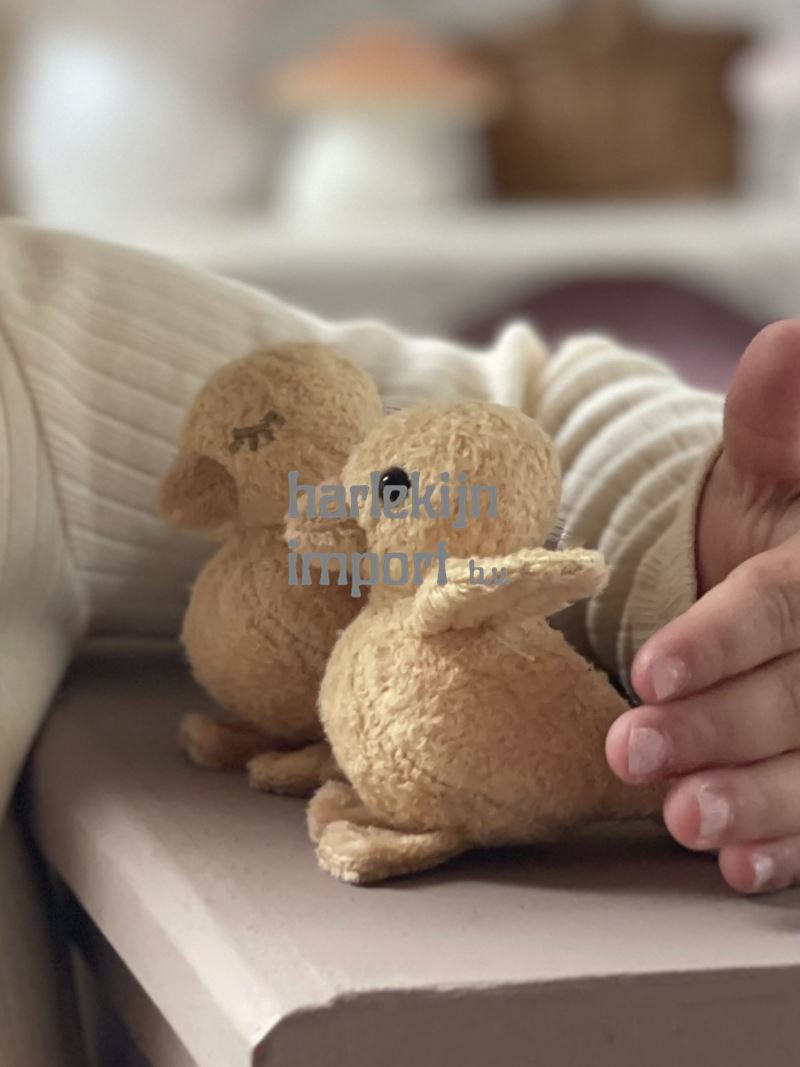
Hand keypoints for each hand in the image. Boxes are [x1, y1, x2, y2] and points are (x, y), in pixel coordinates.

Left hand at [606, 321, 799, 893]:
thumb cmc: (778, 517)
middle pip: (799, 695)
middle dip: (717, 728)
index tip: (650, 669)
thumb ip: (780, 419)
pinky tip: (740, 868)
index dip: (726, 639)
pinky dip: (789, 844)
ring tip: (683, 823)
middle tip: (630, 752)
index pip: (789, 605)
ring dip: (755, 801)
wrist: (791, 572)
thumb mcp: (777, 462)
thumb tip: (786, 342)